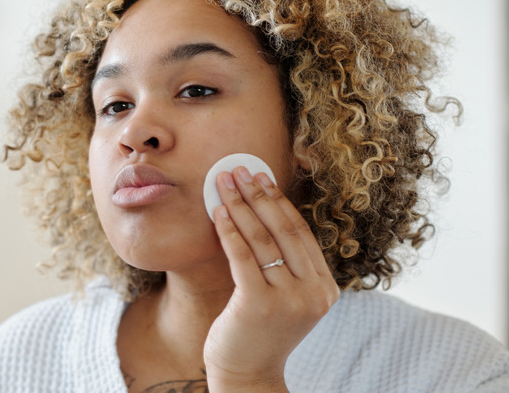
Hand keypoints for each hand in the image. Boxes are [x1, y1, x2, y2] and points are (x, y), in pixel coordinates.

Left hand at [203, 167, 339, 391]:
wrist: (247, 376)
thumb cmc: (258, 332)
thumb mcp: (283, 297)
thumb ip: (284, 265)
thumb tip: (261, 212)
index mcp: (324, 288)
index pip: (301, 234)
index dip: (280, 202)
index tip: (262, 178)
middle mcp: (313, 293)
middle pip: (285, 231)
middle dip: (260, 195)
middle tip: (241, 170)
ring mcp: (289, 300)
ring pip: (262, 240)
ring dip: (240, 206)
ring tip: (224, 183)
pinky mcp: (258, 304)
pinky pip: (243, 257)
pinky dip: (229, 231)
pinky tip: (217, 212)